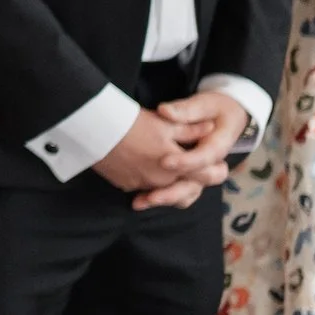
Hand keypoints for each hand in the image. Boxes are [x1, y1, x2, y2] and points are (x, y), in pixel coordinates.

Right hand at [92, 107, 214, 196]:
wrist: (95, 130)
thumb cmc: (133, 124)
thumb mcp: (166, 123)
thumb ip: (191, 130)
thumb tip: (211, 129)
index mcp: (178, 166)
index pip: (206, 175)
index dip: (215, 170)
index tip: (220, 165)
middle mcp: (162, 181)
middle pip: (186, 187)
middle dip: (192, 179)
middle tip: (195, 168)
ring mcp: (143, 186)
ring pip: (165, 191)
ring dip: (170, 184)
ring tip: (169, 168)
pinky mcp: (126, 185)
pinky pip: (144, 188)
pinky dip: (149, 182)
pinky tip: (144, 166)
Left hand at [132, 91, 249, 208]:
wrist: (228, 116)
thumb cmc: (216, 109)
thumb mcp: (205, 104)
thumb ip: (187, 110)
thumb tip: (165, 111)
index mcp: (218, 147)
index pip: (204, 159)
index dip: (185, 162)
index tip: (164, 162)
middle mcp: (212, 166)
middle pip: (196, 185)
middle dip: (172, 192)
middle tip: (150, 195)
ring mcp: (201, 174)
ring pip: (187, 193)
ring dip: (164, 198)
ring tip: (140, 201)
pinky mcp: (189, 177)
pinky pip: (179, 193)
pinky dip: (161, 196)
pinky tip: (139, 199)